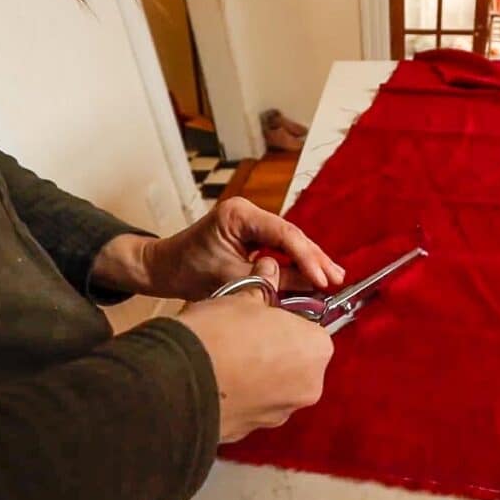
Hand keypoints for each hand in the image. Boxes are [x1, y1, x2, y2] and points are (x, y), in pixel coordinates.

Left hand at [93, 197, 344, 300]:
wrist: (162, 268)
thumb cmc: (187, 271)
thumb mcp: (233, 281)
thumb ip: (273, 281)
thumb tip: (312, 288)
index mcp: (239, 214)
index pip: (283, 233)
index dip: (306, 257)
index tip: (322, 279)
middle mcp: (249, 212)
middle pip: (292, 235)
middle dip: (315, 259)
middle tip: (337, 279)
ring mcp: (252, 222)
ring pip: (290, 242)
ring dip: (310, 262)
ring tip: (333, 279)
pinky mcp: (252, 235)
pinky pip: (281, 248)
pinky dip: (296, 264)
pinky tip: (314, 277)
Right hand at [176, 259, 333, 441]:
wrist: (176, 382)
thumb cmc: (219, 333)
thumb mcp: (243, 297)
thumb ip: (263, 287)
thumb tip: (269, 269)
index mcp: (317, 349)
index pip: (312, 329)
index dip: (288, 320)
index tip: (265, 316)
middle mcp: (310, 386)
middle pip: (298, 360)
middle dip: (275, 348)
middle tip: (243, 334)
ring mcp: (282, 413)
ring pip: (276, 385)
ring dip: (258, 372)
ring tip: (226, 357)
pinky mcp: (253, 430)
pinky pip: (253, 405)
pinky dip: (241, 394)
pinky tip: (218, 378)